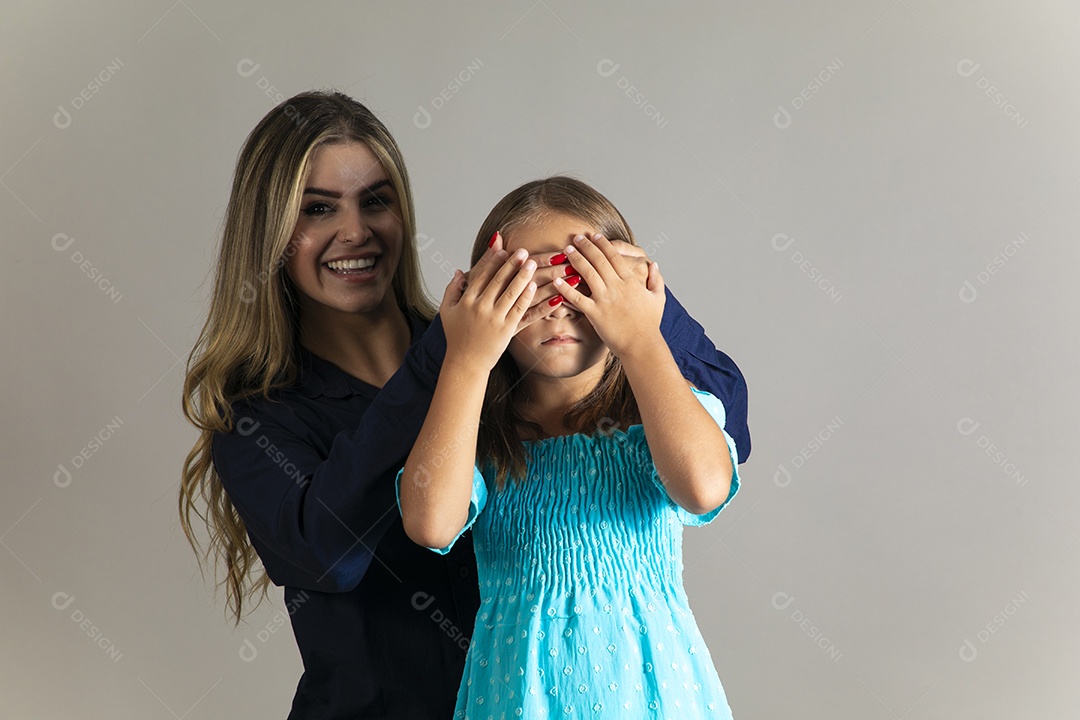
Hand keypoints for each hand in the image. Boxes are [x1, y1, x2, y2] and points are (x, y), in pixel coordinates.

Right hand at [441, 238, 536, 370]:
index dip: (494, 262)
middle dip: (511, 264)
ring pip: (511, 293)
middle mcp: (480, 308)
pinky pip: (519, 310)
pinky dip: (526, 297)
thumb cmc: (456, 337)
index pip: (482, 276)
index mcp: (466, 300)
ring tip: (532, 263)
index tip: (504, 250)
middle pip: (498, 281)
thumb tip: (458, 271)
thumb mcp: (447, 311)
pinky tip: (534, 286)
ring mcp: (494, 319)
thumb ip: (452, 289)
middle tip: (522, 251)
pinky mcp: (506, 330)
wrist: (465, 362)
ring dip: (522, 276)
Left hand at [549, 233, 664, 358]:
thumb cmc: (650, 324)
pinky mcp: (595, 313)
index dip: (603, 243)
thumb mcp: (658, 298)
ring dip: (576, 259)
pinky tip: (557, 280)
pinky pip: (577, 298)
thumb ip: (656, 279)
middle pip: (598, 260)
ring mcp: (605, 299)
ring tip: (567, 250)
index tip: (594, 236)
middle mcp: (617, 287)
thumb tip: (654, 264)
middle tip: (577, 238)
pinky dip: (566, 289)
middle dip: (586, 246)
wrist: (641, 345)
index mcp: (631, 281)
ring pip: (587, 273)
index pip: (614, 256)